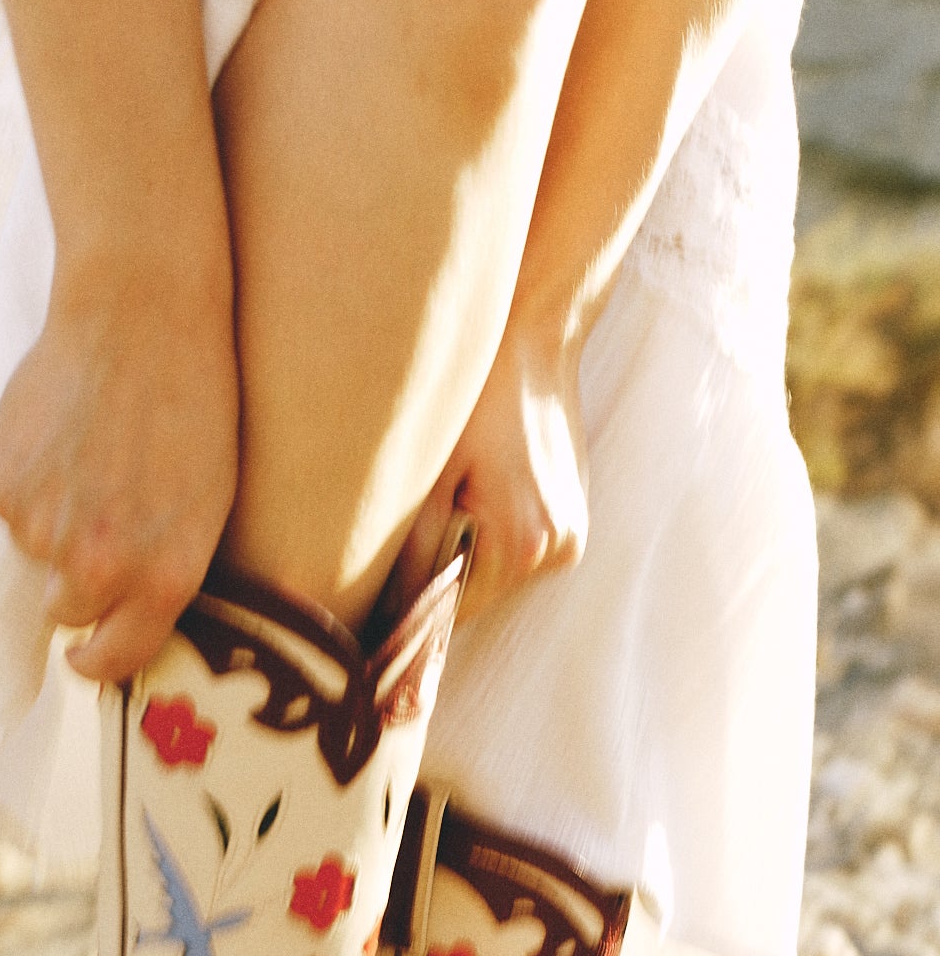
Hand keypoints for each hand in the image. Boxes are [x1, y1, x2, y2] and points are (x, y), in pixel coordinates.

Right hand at [0, 251, 239, 684]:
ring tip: (93, 453)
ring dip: (54, 519)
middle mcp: (96, 568)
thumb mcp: (207, 505)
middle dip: (76, 584)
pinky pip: (8, 504)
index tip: (87, 655)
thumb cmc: (192, 407)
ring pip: (34, 552)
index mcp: (159, 579)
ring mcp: (41, 528)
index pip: (111, 662)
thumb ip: (162, 576)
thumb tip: (117, 627)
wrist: (140, 311)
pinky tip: (61, 431)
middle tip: (102, 520)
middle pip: (64, 613)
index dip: (96, 661)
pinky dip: (27, 478)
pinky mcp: (0, 483)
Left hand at [396, 320, 589, 623]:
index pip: (451, 612)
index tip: (380, 597)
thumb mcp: (430, 476)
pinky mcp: (576, 518)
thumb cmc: (476, 399)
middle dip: (439, 579)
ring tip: (449, 507)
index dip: (412, 608)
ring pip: (498, 574)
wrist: (535, 341)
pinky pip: (521, 550)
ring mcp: (571, 536)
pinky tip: (481, 495)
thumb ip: (413, 553)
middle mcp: (555, 550)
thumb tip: (391, 613)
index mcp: (519, 544)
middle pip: (477, 596)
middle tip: (403, 544)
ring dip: (467, 557)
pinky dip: (494, 536)